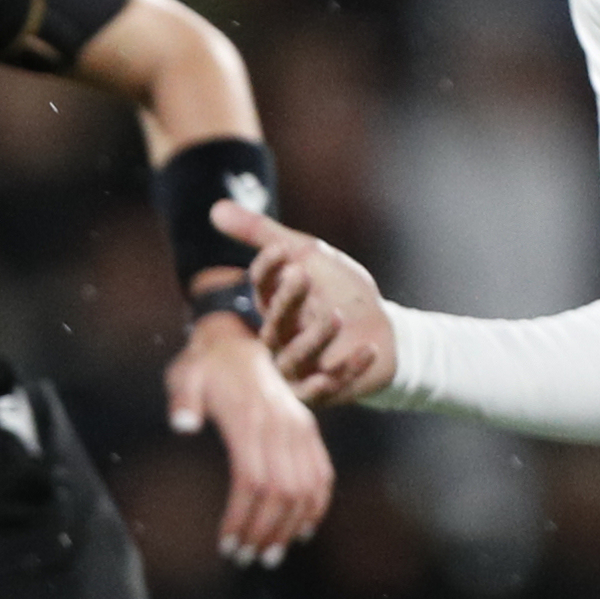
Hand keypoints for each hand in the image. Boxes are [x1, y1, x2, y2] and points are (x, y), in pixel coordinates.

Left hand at [165, 310, 329, 565]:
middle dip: (266, 531)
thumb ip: (183, 401)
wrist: (236, 341)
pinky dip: (316, 504)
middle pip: (281, 491)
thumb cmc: (203, 366)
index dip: (243, 518)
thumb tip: (181, 426)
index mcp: (250, 420)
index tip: (228, 545)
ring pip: (305, 488)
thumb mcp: (184, 375)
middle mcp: (280, 426)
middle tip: (248, 559)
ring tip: (271, 554)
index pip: (252, 481)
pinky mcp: (308, 429)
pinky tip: (302, 530)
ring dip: (290, 526)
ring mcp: (299, 428)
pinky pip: (322, 473)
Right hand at [221, 197, 396, 405]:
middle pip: (273, 324)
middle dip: (287, 300)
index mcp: (272, 306)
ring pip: (294, 358)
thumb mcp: (308, 253)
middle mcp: (279, 338)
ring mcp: (299, 367)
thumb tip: (215, 208)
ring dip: (314, 338)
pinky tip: (367, 349)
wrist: (384, 331)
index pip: (260, 288)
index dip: (267, 269)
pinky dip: (347, 369)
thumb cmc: (342, 290)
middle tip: (302, 275)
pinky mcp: (323, 390)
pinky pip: (328, 386)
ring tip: (336, 315)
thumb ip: (263, 233)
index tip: (281, 249)